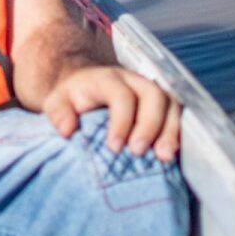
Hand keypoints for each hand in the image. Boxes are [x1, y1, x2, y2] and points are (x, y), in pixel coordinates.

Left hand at [41, 63, 180, 162]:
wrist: (86, 84)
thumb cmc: (72, 98)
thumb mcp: (56, 101)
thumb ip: (58, 113)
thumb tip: (67, 129)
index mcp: (107, 78)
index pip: (121, 95)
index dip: (121, 121)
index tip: (113, 147)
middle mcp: (134, 80)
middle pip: (153, 95)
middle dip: (150, 125)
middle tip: (138, 152)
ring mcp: (151, 89)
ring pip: (171, 102)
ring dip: (171, 130)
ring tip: (164, 157)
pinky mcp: (162, 102)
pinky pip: (178, 113)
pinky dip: (177, 132)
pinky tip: (172, 153)